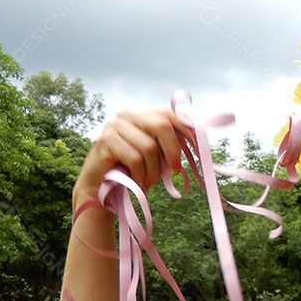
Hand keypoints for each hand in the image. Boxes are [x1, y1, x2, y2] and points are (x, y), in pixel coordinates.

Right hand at [74, 108, 192, 205]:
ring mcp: (114, 126)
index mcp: (142, 116)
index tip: (199, 148)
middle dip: (173, 151)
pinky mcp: (105, 141)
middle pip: (162, 125)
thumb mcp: (157, 157)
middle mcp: (127, 116)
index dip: (188, 128)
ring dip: (153, 170)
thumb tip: (198, 140)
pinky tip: (135, 180)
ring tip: (147, 180)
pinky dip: (140, 175)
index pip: (170, 113)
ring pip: (149, 147)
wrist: (101, 187)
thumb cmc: (133, 171)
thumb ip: (171, 146)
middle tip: (175, 170)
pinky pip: (135, 159)